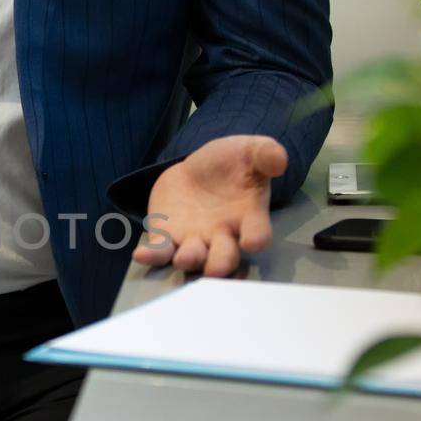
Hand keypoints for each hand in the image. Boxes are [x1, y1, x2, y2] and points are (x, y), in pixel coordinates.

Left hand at [135, 135, 286, 276]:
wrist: (201, 168)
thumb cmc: (233, 163)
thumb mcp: (251, 151)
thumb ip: (265, 154)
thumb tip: (279, 160)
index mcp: (248, 217)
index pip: (257, 232)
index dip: (256, 238)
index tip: (253, 241)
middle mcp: (222, 235)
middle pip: (224, 256)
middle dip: (220, 263)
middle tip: (216, 269)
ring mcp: (193, 239)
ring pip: (192, 258)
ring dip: (188, 260)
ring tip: (184, 258)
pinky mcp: (167, 236)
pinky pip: (160, 250)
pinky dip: (151, 255)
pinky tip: (141, 254)